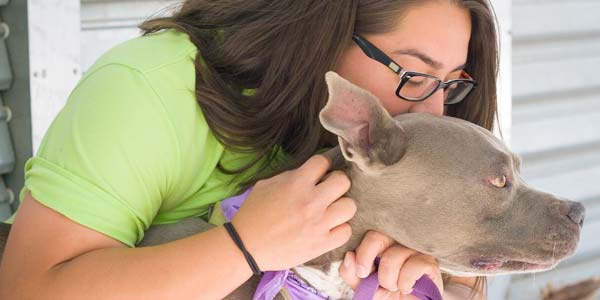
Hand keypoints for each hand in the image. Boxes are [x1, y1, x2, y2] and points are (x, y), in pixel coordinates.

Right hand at [231, 154, 356, 270]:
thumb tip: (310, 174)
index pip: (323, 161)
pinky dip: (340, 229)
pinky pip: (346, 232)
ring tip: (331, 210)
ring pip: (350, 206)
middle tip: (328, 191)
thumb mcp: (266, 184)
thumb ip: (290, 176)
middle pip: (343, 181)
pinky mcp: (321, 244)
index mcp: (296, 183)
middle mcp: (311, 202)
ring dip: (341, 206)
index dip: (322, 165)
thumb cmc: (253, 213)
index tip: (318, 173)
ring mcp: (319, 224)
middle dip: (337, 183)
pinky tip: (329, 228)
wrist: (246, 246)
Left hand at [339, 231, 443, 299]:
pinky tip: (407, 288)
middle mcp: (397, 241)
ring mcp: (414, 249)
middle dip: (368, 259)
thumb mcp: (363, 285)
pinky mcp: (429, 262)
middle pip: (377, 236)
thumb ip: (351, 272)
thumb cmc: (388, 294)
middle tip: (374, 279)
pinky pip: (414, 265)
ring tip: (393, 286)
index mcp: (380, 243)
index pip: (366, 234)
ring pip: (393, 255)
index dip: (361, 253)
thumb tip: (349, 256)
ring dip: (388, 279)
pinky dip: (405, 282)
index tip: (361, 272)